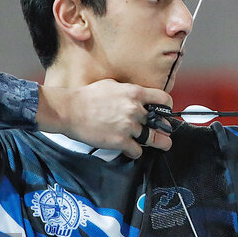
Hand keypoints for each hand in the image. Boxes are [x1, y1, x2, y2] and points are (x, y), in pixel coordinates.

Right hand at [37, 80, 173, 158]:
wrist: (70, 110)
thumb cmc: (88, 96)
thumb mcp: (113, 85)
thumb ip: (129, 91)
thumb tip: (138, 95)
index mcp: (135, 93)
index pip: (164, 100)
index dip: (167, 108)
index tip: (166, 113)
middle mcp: (135, 109)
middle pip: (160, 123)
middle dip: (164, 129)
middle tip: (165, 133)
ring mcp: (128, 126)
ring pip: (153, 139)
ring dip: (157, 143)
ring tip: (162, 145)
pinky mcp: (120, 141)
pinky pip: (137, 151)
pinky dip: (135, 151)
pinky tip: (131, 149)